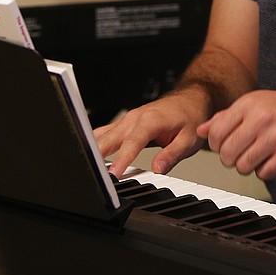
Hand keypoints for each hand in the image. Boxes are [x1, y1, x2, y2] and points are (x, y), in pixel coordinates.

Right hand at [94, 88, 209, 177]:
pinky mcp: (125, 123)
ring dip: (93, 148)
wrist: (189, 100)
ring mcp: (128, 119)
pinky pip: (106, 132)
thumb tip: (157, 169)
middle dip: (97, 154)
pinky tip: (91, 155)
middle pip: (110, 137)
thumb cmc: (189, 117)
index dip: (122, 159)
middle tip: (90, 173)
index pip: (132, 142)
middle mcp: (135, 117)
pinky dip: (97, 143)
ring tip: (85, 166)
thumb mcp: (188, 140)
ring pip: (104, 134)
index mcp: (151, 120)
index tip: (113, 174)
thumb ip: (172, 155)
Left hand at [196, 89, 275, 180]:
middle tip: (239, 154)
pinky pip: (263, 173)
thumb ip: (227, 116)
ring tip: (256, 157)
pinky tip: (271, 160)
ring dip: (247, 167)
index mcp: (249, 104)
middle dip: (230, 159)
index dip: (215, 144)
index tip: (223, 145)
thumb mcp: (255, 103)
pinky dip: (264, 171)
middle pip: (227, 154)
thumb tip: (201, 130)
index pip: (215, 133)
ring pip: (243, 167)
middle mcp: (261, 119)